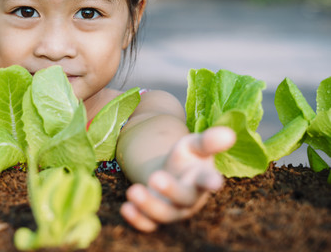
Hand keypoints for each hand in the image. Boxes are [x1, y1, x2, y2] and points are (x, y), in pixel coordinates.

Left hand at [120, 126, 235, 231]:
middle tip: (155, 177)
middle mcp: (189, 197)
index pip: (208, 179)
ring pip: (164, 213)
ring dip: (149, 205)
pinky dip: (138, 219)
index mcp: (202, 178)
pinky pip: (148, 223)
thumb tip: (229, 133)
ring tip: (133, 191)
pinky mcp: (154, 216)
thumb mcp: (194, 144)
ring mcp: (172, 209)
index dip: (211, 181)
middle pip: (183, 198)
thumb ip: (208, 140)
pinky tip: (126, 208)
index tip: (215, 182)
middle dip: (171, 190)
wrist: (169, 172)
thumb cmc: (186, 158)